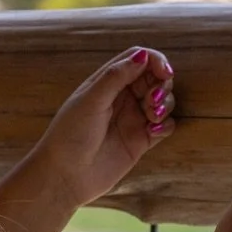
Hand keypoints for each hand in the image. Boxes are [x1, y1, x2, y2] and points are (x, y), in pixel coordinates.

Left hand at [31, 47, 175, 208]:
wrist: (65, 176)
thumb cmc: (70, 135)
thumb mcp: (91, 100)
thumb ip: (116, 76)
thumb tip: (143, 55)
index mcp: (108, 83)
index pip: (138, 60)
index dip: (155, 60)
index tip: (165, 71)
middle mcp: (122, 98)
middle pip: (155, 78)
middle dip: (162, 84)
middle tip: (152, 100)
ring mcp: (133, 119)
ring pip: (163, 100)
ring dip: (165, 104)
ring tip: (152, 117)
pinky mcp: (141, 141)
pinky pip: (165, 126)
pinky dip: (167, 124)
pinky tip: (154, 131)